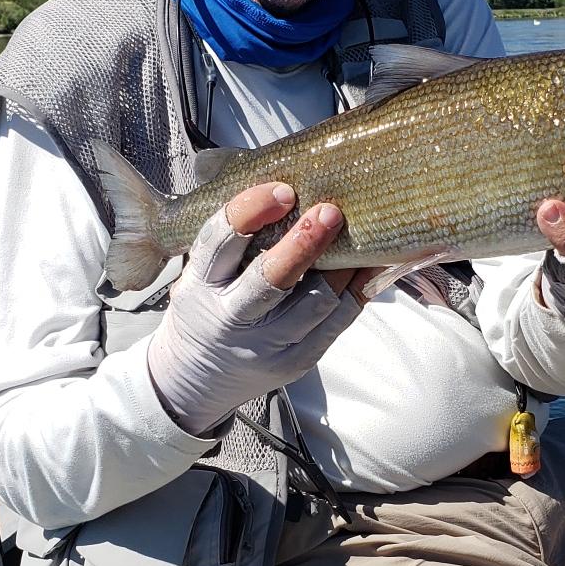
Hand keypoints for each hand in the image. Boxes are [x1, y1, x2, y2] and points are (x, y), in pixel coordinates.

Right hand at [147, 182, 360, 434]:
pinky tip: (370, 265)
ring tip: (362, 232)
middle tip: (330, 211)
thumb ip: (232, 240)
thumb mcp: (199, 274)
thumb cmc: (206, 307)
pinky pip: (336, 323)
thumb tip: (290, 186)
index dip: (250, 210)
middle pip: (270, 279)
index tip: (282, 190)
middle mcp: (230, 316)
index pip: (219, 241)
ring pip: (315, 301)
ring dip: (343, 265)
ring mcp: (265, 344)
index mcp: (201, 284)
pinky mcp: (296, 361)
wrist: (194, 379)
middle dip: (304, 243)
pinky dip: (357, 289)